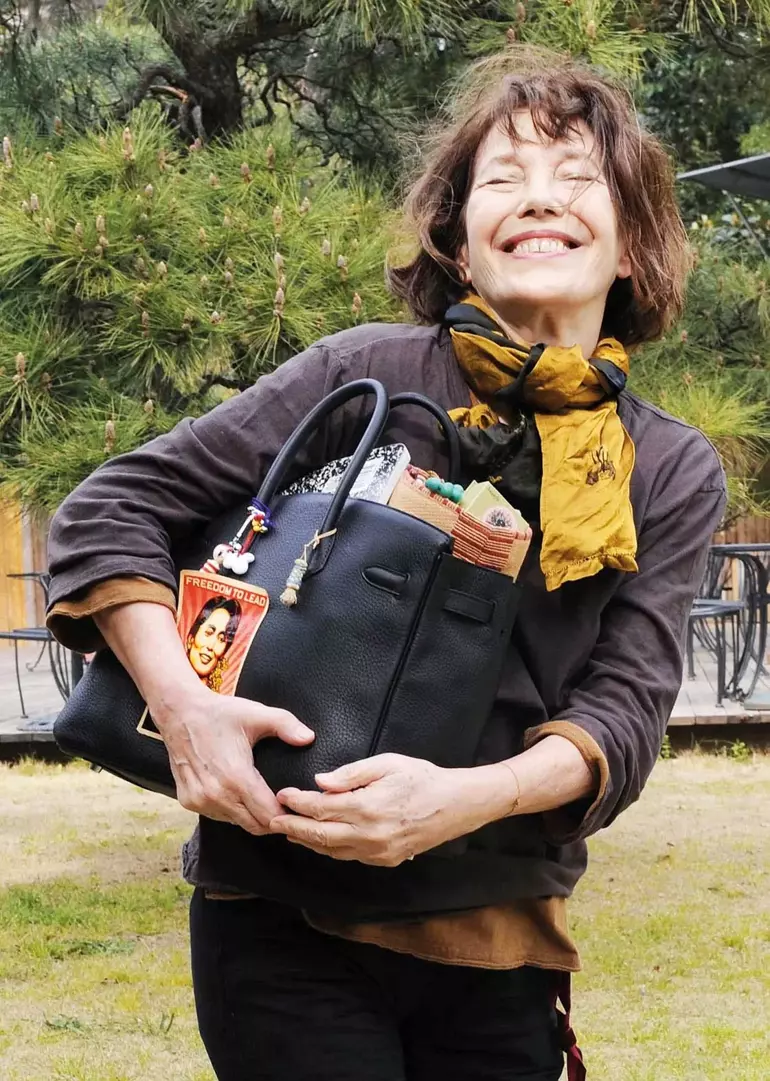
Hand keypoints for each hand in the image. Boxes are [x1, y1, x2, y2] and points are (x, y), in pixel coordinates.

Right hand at [153, 686, 313, 835]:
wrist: (179, 713)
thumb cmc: (219, 714)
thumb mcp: (256, 714)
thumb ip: (286, 725)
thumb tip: (309, 738)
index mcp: (235, 777)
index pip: (268, 815)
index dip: (286, 814)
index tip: (295, 806)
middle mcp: (215, 795)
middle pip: (255, 826)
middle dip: (272, 819)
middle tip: (284, 805)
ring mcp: (200, 801)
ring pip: (236, 823)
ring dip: (251, 816)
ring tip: (263, 800)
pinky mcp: (188, 802)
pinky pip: (219, 816)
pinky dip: (232, 811)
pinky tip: (238, 795)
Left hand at [270, 753, 516, 865]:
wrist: (456, 805)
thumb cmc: (422, 778)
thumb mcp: (388, 764)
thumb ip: (352, 773)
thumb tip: (321, 782)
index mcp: (368, 807)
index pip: (321, 808)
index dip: (298, 803)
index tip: (282, 795)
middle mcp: (369, 835)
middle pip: (320, 835)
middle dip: (293, 827)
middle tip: (272, 819)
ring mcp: (377, 852)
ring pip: (332, 850)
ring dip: (308, 840)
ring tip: (289, 830)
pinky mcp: (385, 860)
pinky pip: (349, 856)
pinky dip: (329, 848)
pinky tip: (320, 839)